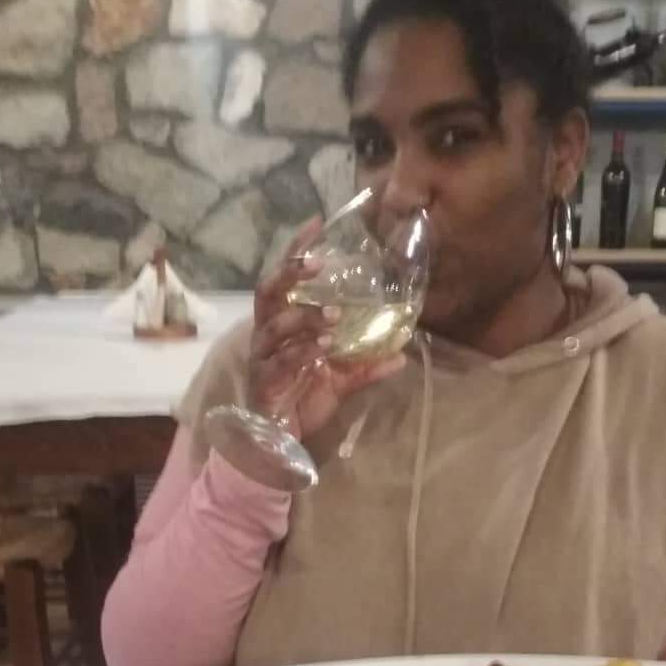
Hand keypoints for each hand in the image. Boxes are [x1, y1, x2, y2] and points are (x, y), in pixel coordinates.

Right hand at [247, 217, 406, 442]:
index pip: (284, 279)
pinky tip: (323, 346)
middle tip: (318, 265)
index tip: (318, 223)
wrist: (281, 442)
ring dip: (305, 316)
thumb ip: (366, 365)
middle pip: (268, 292)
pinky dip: (302, 350)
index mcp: (281, 324)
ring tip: (334, 315)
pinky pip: (281, 360)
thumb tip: (402, 354)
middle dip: (290, 275)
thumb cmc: (303, 401)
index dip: (297, 251)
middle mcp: (266, 334)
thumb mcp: (341, 380)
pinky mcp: (264, 382)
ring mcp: (262, 357)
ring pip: (275, 325)